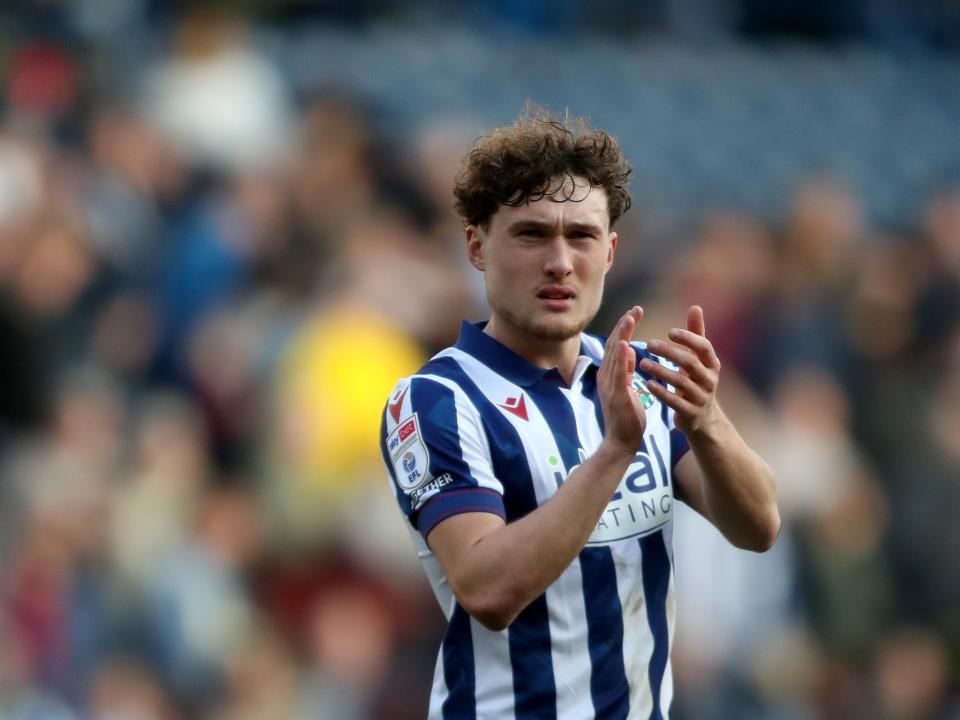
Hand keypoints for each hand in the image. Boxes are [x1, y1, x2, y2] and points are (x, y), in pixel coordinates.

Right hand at [597, 306, 646, 453]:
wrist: (621, 441)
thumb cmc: (627, 418)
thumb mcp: (627, 389)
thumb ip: (625, 371)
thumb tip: (628, 353)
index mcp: (610, 375)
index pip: (616, 345)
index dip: (624, 328)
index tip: (634, 312)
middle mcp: (606, 376)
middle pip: (613, 344)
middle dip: (624, 325)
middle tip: (635, 309)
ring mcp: (609, 385)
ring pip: (614, 354)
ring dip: (622, 334)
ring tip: (631, 318)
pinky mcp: (616, 395)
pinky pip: (618, 373)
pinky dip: (621, 358)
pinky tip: (626, 345)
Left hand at [640, 305, 720, 435]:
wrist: (702, 418)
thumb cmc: (697, 380)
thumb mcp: (699, 358)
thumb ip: (696, 333)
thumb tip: (695, 307)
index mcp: (712, 364)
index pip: (704, 347)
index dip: (688, 338)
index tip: (669, 331)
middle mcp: (710, 380)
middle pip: (690, 363)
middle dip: (669, 352)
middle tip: (648, 344)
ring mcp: (701, 398)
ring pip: (680, 383)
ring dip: (660, 371)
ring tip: (642, 363)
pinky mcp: (691, 413)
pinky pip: (675, 402)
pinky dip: (660, 392)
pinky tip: (646, 384)